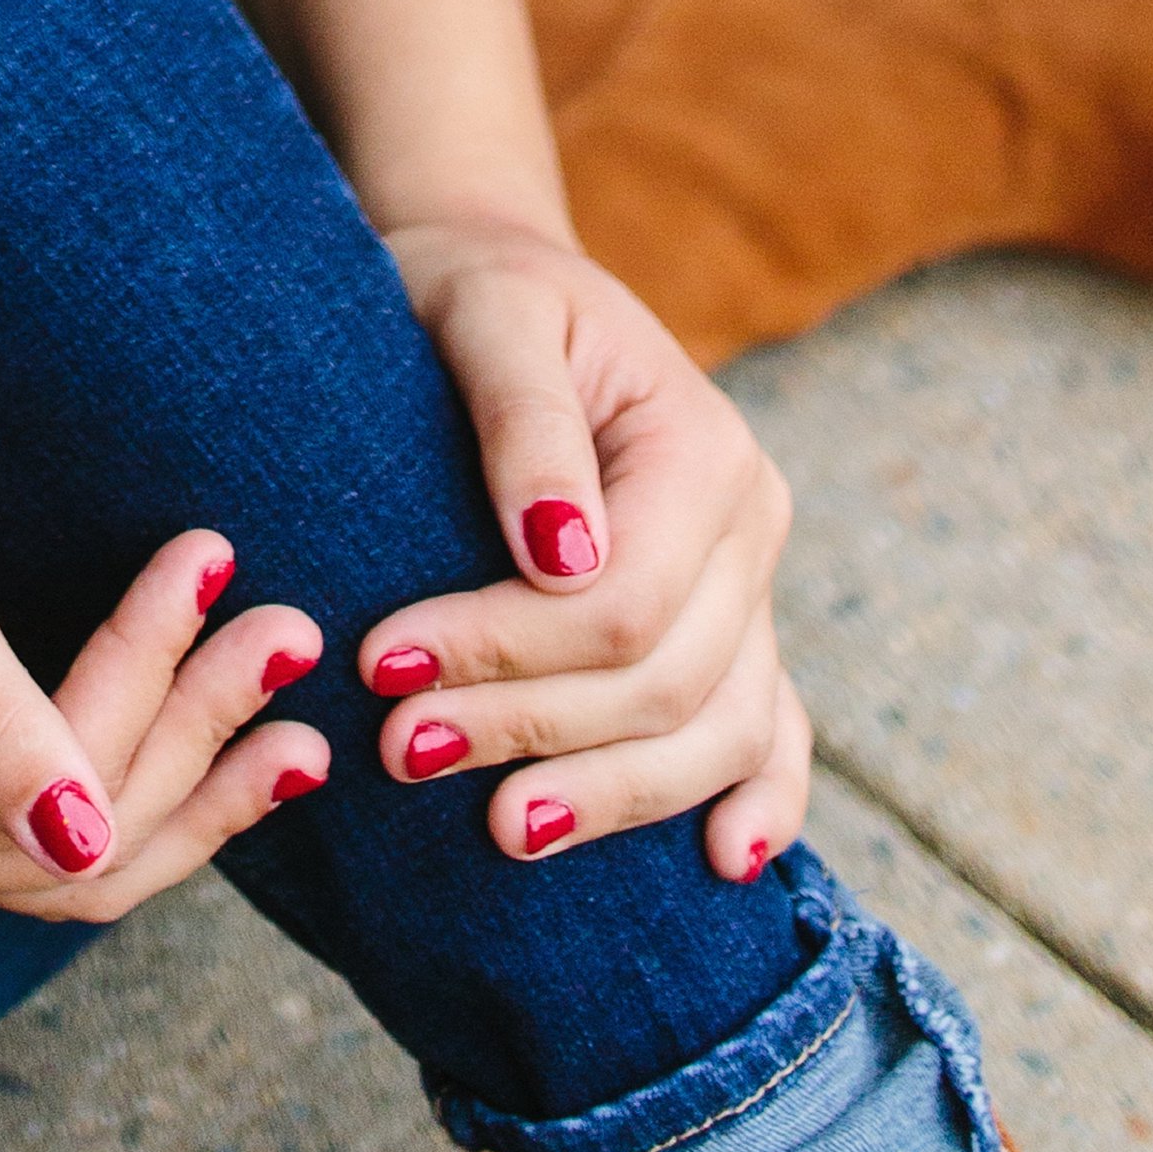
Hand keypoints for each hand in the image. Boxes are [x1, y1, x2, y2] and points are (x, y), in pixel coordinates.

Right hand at [0, 357, 330, 919]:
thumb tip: (85, 844)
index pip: (56, 779)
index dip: (147, 682)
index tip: (217, 564)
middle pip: (89, 840)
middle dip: (200, 742)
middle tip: (295, 637)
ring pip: (92, 847)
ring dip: (200, 782)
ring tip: (304, 738)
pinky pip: (69, 814)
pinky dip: (154, 778)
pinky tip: (230, 749)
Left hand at [363, 211, 806, 883]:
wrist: (503, 285)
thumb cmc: (477, 291)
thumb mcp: (485, 312)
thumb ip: (524, 421)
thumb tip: (559, 557)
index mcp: (704, 448)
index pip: (622, 603)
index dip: (506, 651)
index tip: (380, 661)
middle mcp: (751, 523)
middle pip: (664, 682)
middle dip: (528, 727)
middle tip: (395, 746)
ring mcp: (752, 586)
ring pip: (718, 733)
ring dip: (609, 795)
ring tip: (495, 828)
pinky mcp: (733, 627)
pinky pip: (771, 731)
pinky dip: (761, 803)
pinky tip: (721, 866)